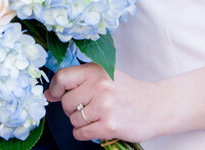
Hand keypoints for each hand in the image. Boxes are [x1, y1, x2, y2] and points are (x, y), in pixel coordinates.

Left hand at [45, 64, 162, 143]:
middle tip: (90, 107)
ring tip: (98, 116)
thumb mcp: (104, 77)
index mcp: (97, 70)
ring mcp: (105, 106)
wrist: (156, 106)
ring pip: (73, 119)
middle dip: (73, 109)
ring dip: (81, 122)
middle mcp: (100, 86)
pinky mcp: (109, 126)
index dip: (55, 89)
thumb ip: (77, 82)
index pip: (62, 77)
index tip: (57, 95)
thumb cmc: (127, 92)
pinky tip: (98, 127)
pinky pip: (80, 133)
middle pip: (66, 102)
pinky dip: (85, 133)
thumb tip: (48, 94)